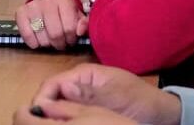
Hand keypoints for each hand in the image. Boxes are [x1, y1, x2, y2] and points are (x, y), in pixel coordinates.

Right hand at [15, 0, 86, 50]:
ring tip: (51, 41)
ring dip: (47, 44)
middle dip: (59, 43)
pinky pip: (26, 33)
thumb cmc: (65, 13)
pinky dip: (32, 42)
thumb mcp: (79, 16)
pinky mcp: (21, 12)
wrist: (48, 4)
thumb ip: (84, 23)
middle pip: (55, 34)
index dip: (71, 39)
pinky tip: (37, 42)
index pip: (69, 28)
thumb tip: (80, 31)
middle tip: (61, 43)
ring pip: (42, 36)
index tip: (71, 39)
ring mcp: (33, 5)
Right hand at [30, 64, 181, 124]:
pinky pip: (68, 113)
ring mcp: (82, 97)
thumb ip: (90, 93)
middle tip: (37, 124)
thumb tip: (63, 88)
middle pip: (51, 94)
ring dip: (51, 115)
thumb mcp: (116, 96)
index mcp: (84, 74)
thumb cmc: (139, 100)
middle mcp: (79, 84)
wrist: (159, 112)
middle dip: (42, 108)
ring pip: (57, 105)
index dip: (41, 98)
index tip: (35, 115)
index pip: (52, 83)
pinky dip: (61, 120)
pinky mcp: (86, 109)